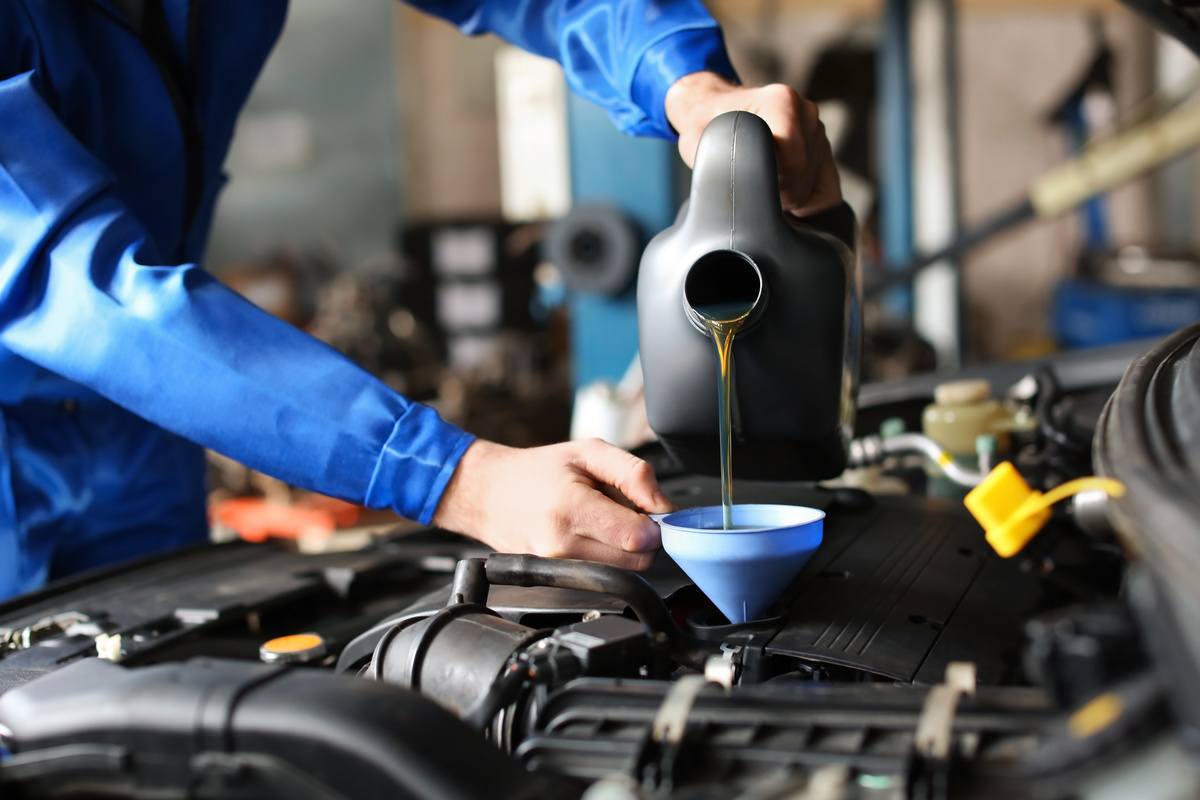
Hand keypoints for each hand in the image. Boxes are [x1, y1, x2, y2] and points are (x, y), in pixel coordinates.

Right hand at [433, 438, 673, 569]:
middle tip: (625, 512)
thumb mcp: (589, 452)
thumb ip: (634, 473)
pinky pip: (601, 574)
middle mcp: (562, 544)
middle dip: (642, 537)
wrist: (489, 493)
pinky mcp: (554, 578)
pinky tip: (589, 535)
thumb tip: (664, 506)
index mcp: (572, 507)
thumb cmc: (538, 470)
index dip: (654, 524)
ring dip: (624, 548)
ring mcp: (556, 566)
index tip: (648, 510)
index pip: (638, 537)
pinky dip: (606, 557)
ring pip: (622, 571)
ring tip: (603, 521)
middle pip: (637, 560)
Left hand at [664, 71, 841, 216]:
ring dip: (787, 196)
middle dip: (776, 194)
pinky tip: (781, 194)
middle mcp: (806, 113)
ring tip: (762, 182)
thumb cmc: (706, 127)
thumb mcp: (705, 144)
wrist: (714, 110)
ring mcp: (817, 131)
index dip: (770, 186)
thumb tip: (750, 197)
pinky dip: (806, 202)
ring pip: (815, 189)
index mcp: (782, 102)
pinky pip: (827, 193)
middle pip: (803, 180)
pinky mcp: (822, 150)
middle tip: (749, 184)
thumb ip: (728, 164)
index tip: (747, 181)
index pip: (794, 164)